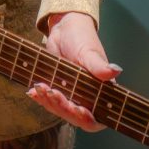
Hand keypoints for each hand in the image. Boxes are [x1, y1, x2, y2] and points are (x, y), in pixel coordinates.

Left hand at [27, 11, 121, 132]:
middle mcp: (87, 98)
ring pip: (60, 110)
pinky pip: (49, 101)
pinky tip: (32, 92)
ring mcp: (71, 95)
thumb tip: (115, 70)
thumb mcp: (89, 52)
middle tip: (52, 91)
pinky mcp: (58, 90)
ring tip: (39, 86)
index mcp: (101, 93)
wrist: (64, 29)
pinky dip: (41, 98)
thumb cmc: (82, 38)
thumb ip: (99, 65)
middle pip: (76, 117)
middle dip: (62, 107)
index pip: (97, 118)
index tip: (78, 109)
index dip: (88, 119)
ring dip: (49, 102)